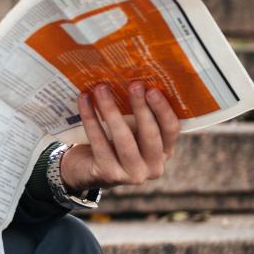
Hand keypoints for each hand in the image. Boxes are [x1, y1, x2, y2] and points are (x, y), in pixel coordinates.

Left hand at [60, 81, 180, 193]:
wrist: (83, 170)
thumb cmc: (111, 143)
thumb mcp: (129, 131)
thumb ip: (135, 114)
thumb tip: (131, 78)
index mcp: (164, 152)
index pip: (171, 130)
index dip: (163, 110)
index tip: (152, 89)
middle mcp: (154, 167)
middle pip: (150, 134)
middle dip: (141, 107)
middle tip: (134, 84)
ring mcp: (133, 174)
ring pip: (124, 139)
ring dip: (111, 110)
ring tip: (102, 88)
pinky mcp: (109, 174)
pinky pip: (99, 142)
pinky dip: (91, 119)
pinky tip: (85, 101)